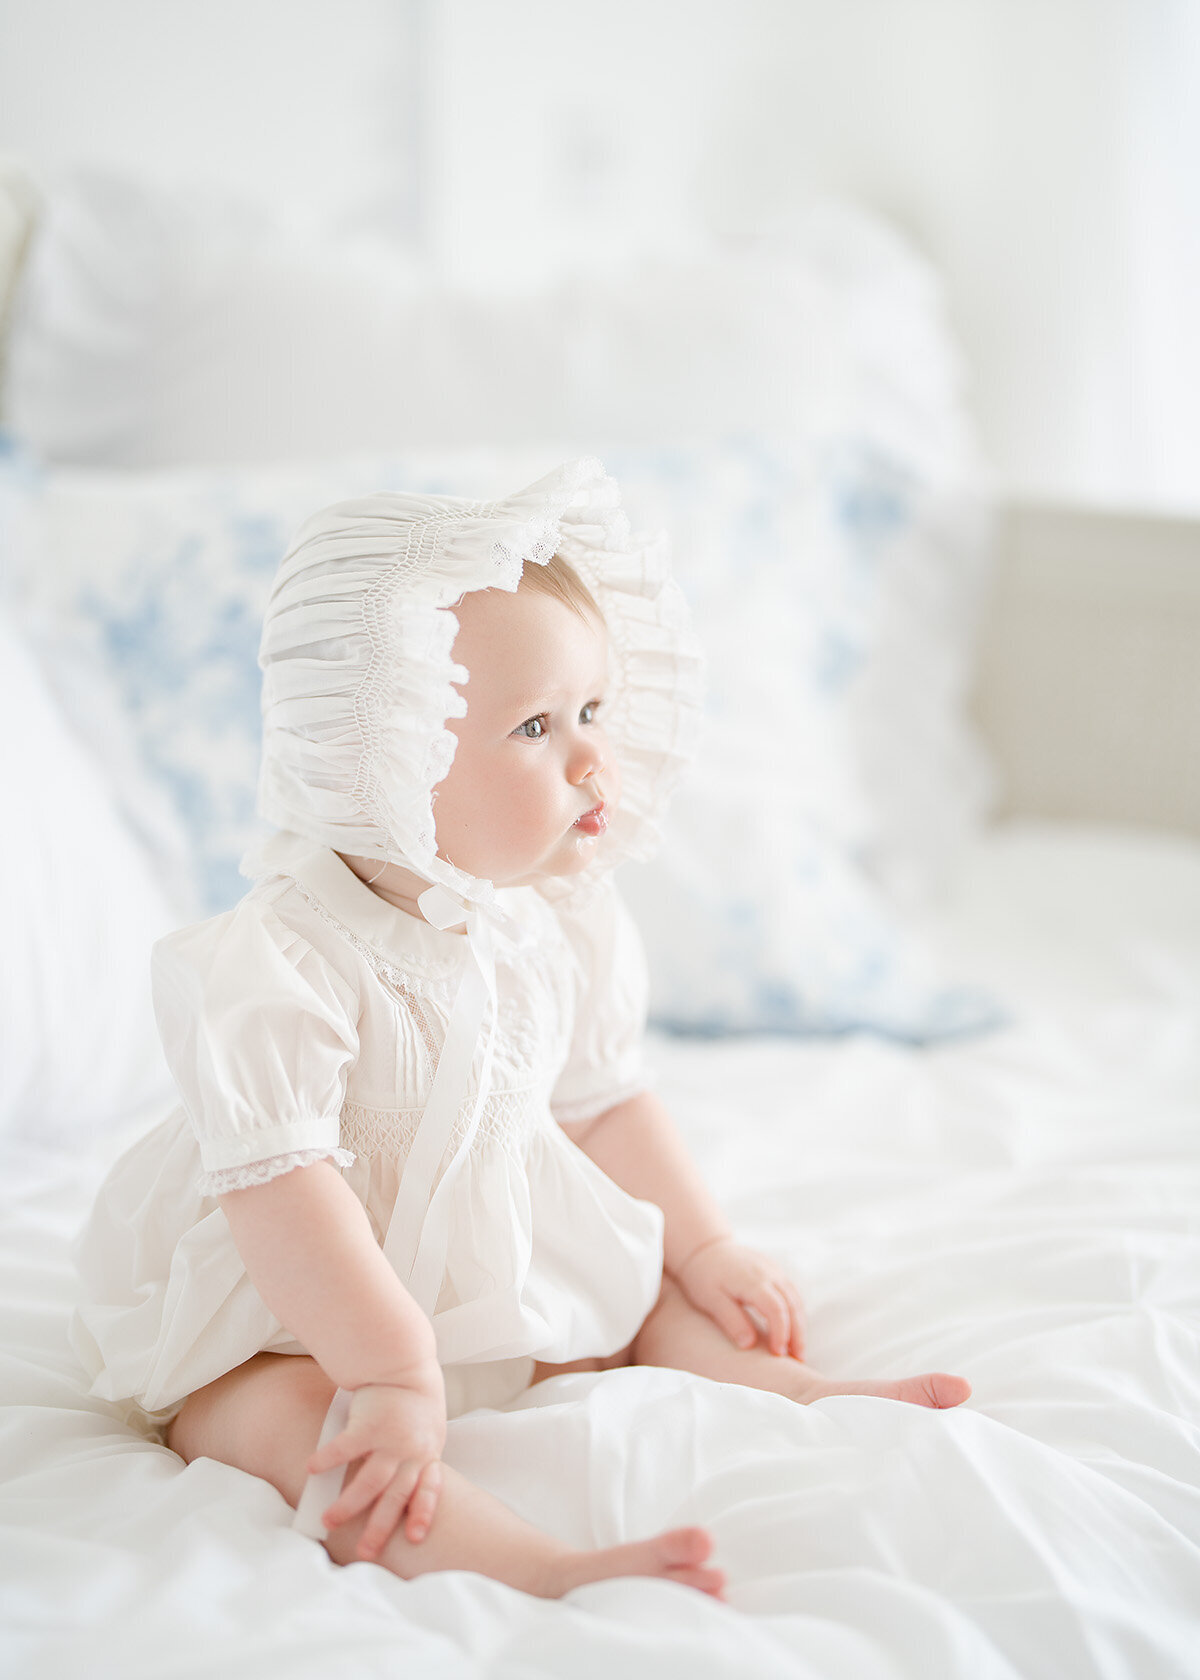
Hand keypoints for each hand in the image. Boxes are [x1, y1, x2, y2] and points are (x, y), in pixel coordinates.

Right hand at [306, 1365, 446, 1560]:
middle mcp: (412, 1451)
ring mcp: (391, 1439)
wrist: (404, 1366)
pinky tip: (311, 1469)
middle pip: (395, 1497)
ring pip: (370, 1482)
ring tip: (329, 1520)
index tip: (414, 1538)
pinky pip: (345, 1449)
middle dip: (379, 1527)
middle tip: (365, 1552)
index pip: (429, 1489)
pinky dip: (327, 1460)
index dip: (422, 1514)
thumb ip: (415, 1458)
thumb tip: (396, 1488)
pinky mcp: (369, 1425)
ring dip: (349, 1505)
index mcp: (427, 1454)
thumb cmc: (414, 1402)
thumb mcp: (427, 1432)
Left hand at [675, 1237, 805, 1358]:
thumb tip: (749, 1345)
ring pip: (795, 1299)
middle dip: (798, 1334)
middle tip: (799, 1360)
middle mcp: (769, 1274)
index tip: (779, 1355)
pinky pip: (791, 1293)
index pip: (776, 1310)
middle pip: (792, 1306)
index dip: (781, 1334)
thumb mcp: (711, 1300)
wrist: (705, 1247)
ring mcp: (774, 1270)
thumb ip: (731, 1320)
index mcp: (752, 1281)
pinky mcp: (775, 1271)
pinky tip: (792, 1330)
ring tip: (798, 1351)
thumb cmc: (704, 1275)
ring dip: (800, 1325)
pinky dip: (795, 1313)